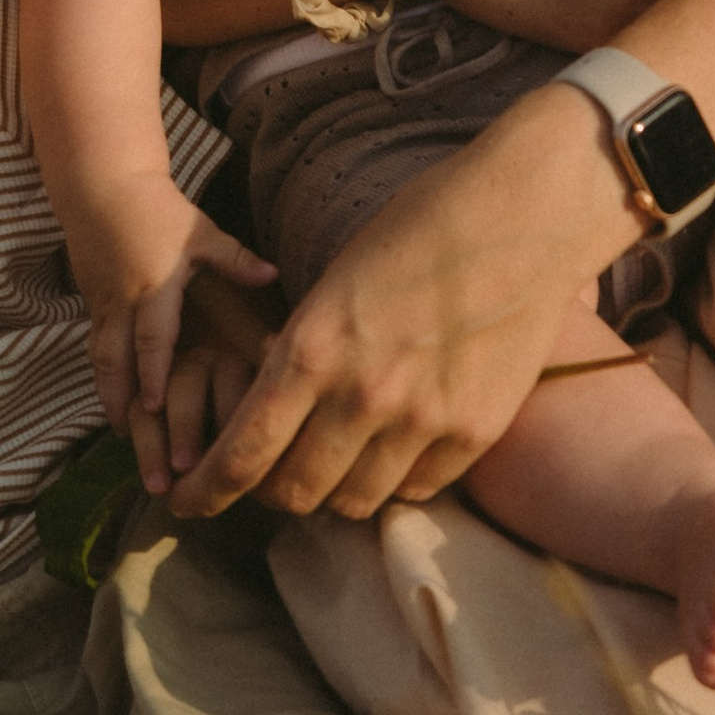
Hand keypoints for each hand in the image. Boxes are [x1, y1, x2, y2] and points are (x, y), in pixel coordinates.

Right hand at [63, 171, 273, 438]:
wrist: (102, 186)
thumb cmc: (158, 209)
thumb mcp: (201, 232)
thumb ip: (235, 260)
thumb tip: (274, 276)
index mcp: (155, 284)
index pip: (153, 337)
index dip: (152, 374)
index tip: (152, 409)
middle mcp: (124, 300)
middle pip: (118, 360)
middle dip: (124, 402)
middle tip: (133, 441)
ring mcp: (103, 303)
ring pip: (101, 359)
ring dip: (108, 396)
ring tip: (120, 432)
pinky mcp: (92, 303)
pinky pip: (95, 347)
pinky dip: (102, 377)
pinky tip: (112, 402)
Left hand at [172, 80, 637, 522]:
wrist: (527, 212)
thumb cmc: (424, 225)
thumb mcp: (337, 280)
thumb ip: (305, 349)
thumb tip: (277, 402)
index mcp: (312, 349)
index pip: (242, 453)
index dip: (205, 492)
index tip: (187, 503)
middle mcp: (362, 396)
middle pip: (294, 493)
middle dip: (270, 493)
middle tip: (271, 477)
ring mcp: (423, 420)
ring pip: (353, 502)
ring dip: (334, 491)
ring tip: (335, 462)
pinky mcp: (475, 432)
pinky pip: (416, 489)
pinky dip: (394, 480)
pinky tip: (394, 450)